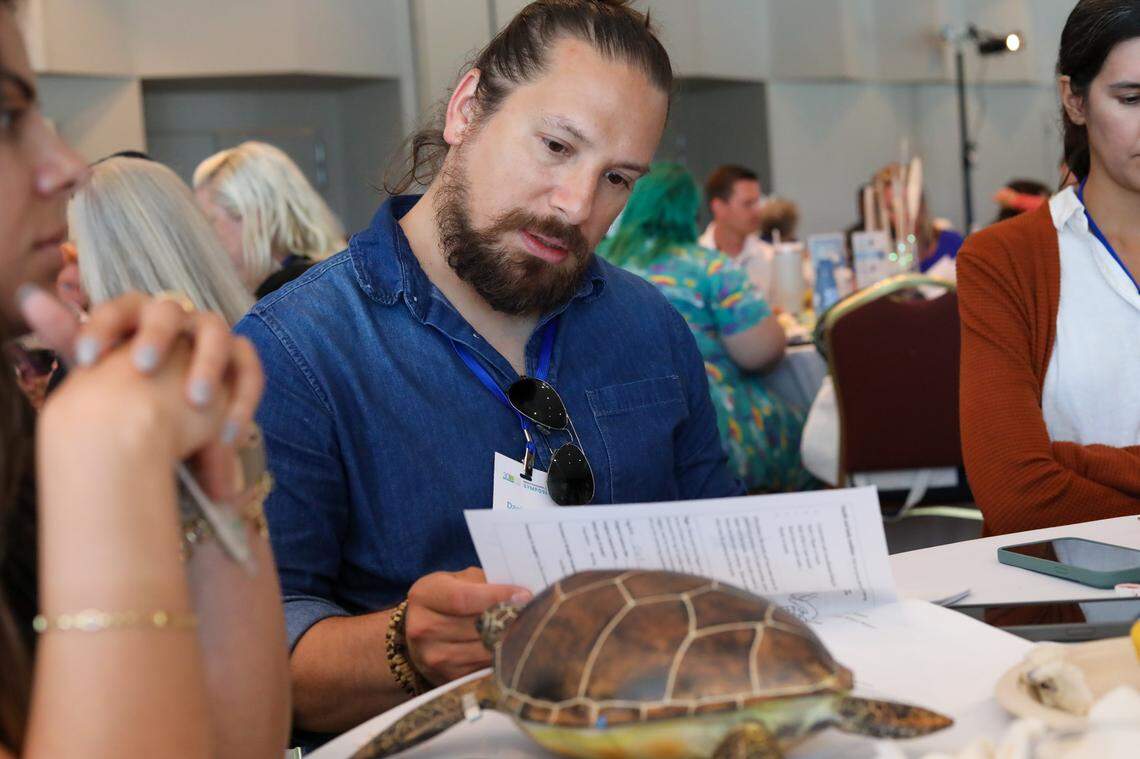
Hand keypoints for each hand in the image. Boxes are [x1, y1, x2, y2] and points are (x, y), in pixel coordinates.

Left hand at [20, 286, 262, 456]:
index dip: (103, 327)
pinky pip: (250, 371)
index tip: (84, 361)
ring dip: (208, 364)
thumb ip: (67, 334)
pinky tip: (225, 434)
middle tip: (143, 367)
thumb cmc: (129, 387)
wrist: (168, 419)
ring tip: (196, 401)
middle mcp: (179, 319)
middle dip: (157, 336)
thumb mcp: (97, 368)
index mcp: (139, 315)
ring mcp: (214, 338)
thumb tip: (28, 296)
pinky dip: (242, 400)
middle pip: (170, 311)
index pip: (122, 306)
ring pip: (217, 334)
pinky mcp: (243, 364)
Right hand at [404, 567, 530, 685]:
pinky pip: (485, 668)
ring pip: (484, 650)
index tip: (525, 595)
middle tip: (537, 613)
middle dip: (510, 620)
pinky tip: (516, 647)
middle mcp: (423, 628)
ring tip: (530, 629)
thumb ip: (485, 583)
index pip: (463, 598)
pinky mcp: (448, 677)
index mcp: (425, 595)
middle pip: (477, 626)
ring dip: (511, 640)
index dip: (497, 597)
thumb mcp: (459, 580)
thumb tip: (522, 594)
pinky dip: (503, 657)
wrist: (423, 633)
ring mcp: (434, 657)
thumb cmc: (448, 599)